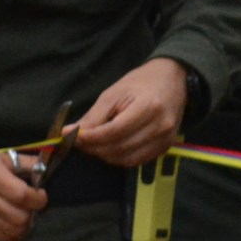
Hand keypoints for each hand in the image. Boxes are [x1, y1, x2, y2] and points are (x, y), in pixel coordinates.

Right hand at [0, 154, 47, 240]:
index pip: (23, 196)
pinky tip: (10, 226)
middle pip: (20, 218)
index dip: (39, 199)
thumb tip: (44, 170)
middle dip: (32, 215)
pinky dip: (9, 235)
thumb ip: (24, 163)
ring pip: (11, 232)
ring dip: (23, 227)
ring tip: (23, 218)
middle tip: (31, 208)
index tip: (40, 196)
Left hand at [65, 58, 187, 168]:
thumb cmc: (141, 82)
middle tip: (79, 141)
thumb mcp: (113, 93)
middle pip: (119, 148)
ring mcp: (165, 140)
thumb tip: (69, 132)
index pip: (114, 132)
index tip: (71, 136)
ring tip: (93, 144)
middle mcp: (160, 127)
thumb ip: (93, 116)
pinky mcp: (165, 148)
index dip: (90, 138)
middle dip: (94, 148)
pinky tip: (109, 147)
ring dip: (105, 155)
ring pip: (126, 159)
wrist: (172, 80)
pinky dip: (119, 158)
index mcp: (148, 108)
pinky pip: (137, 161)